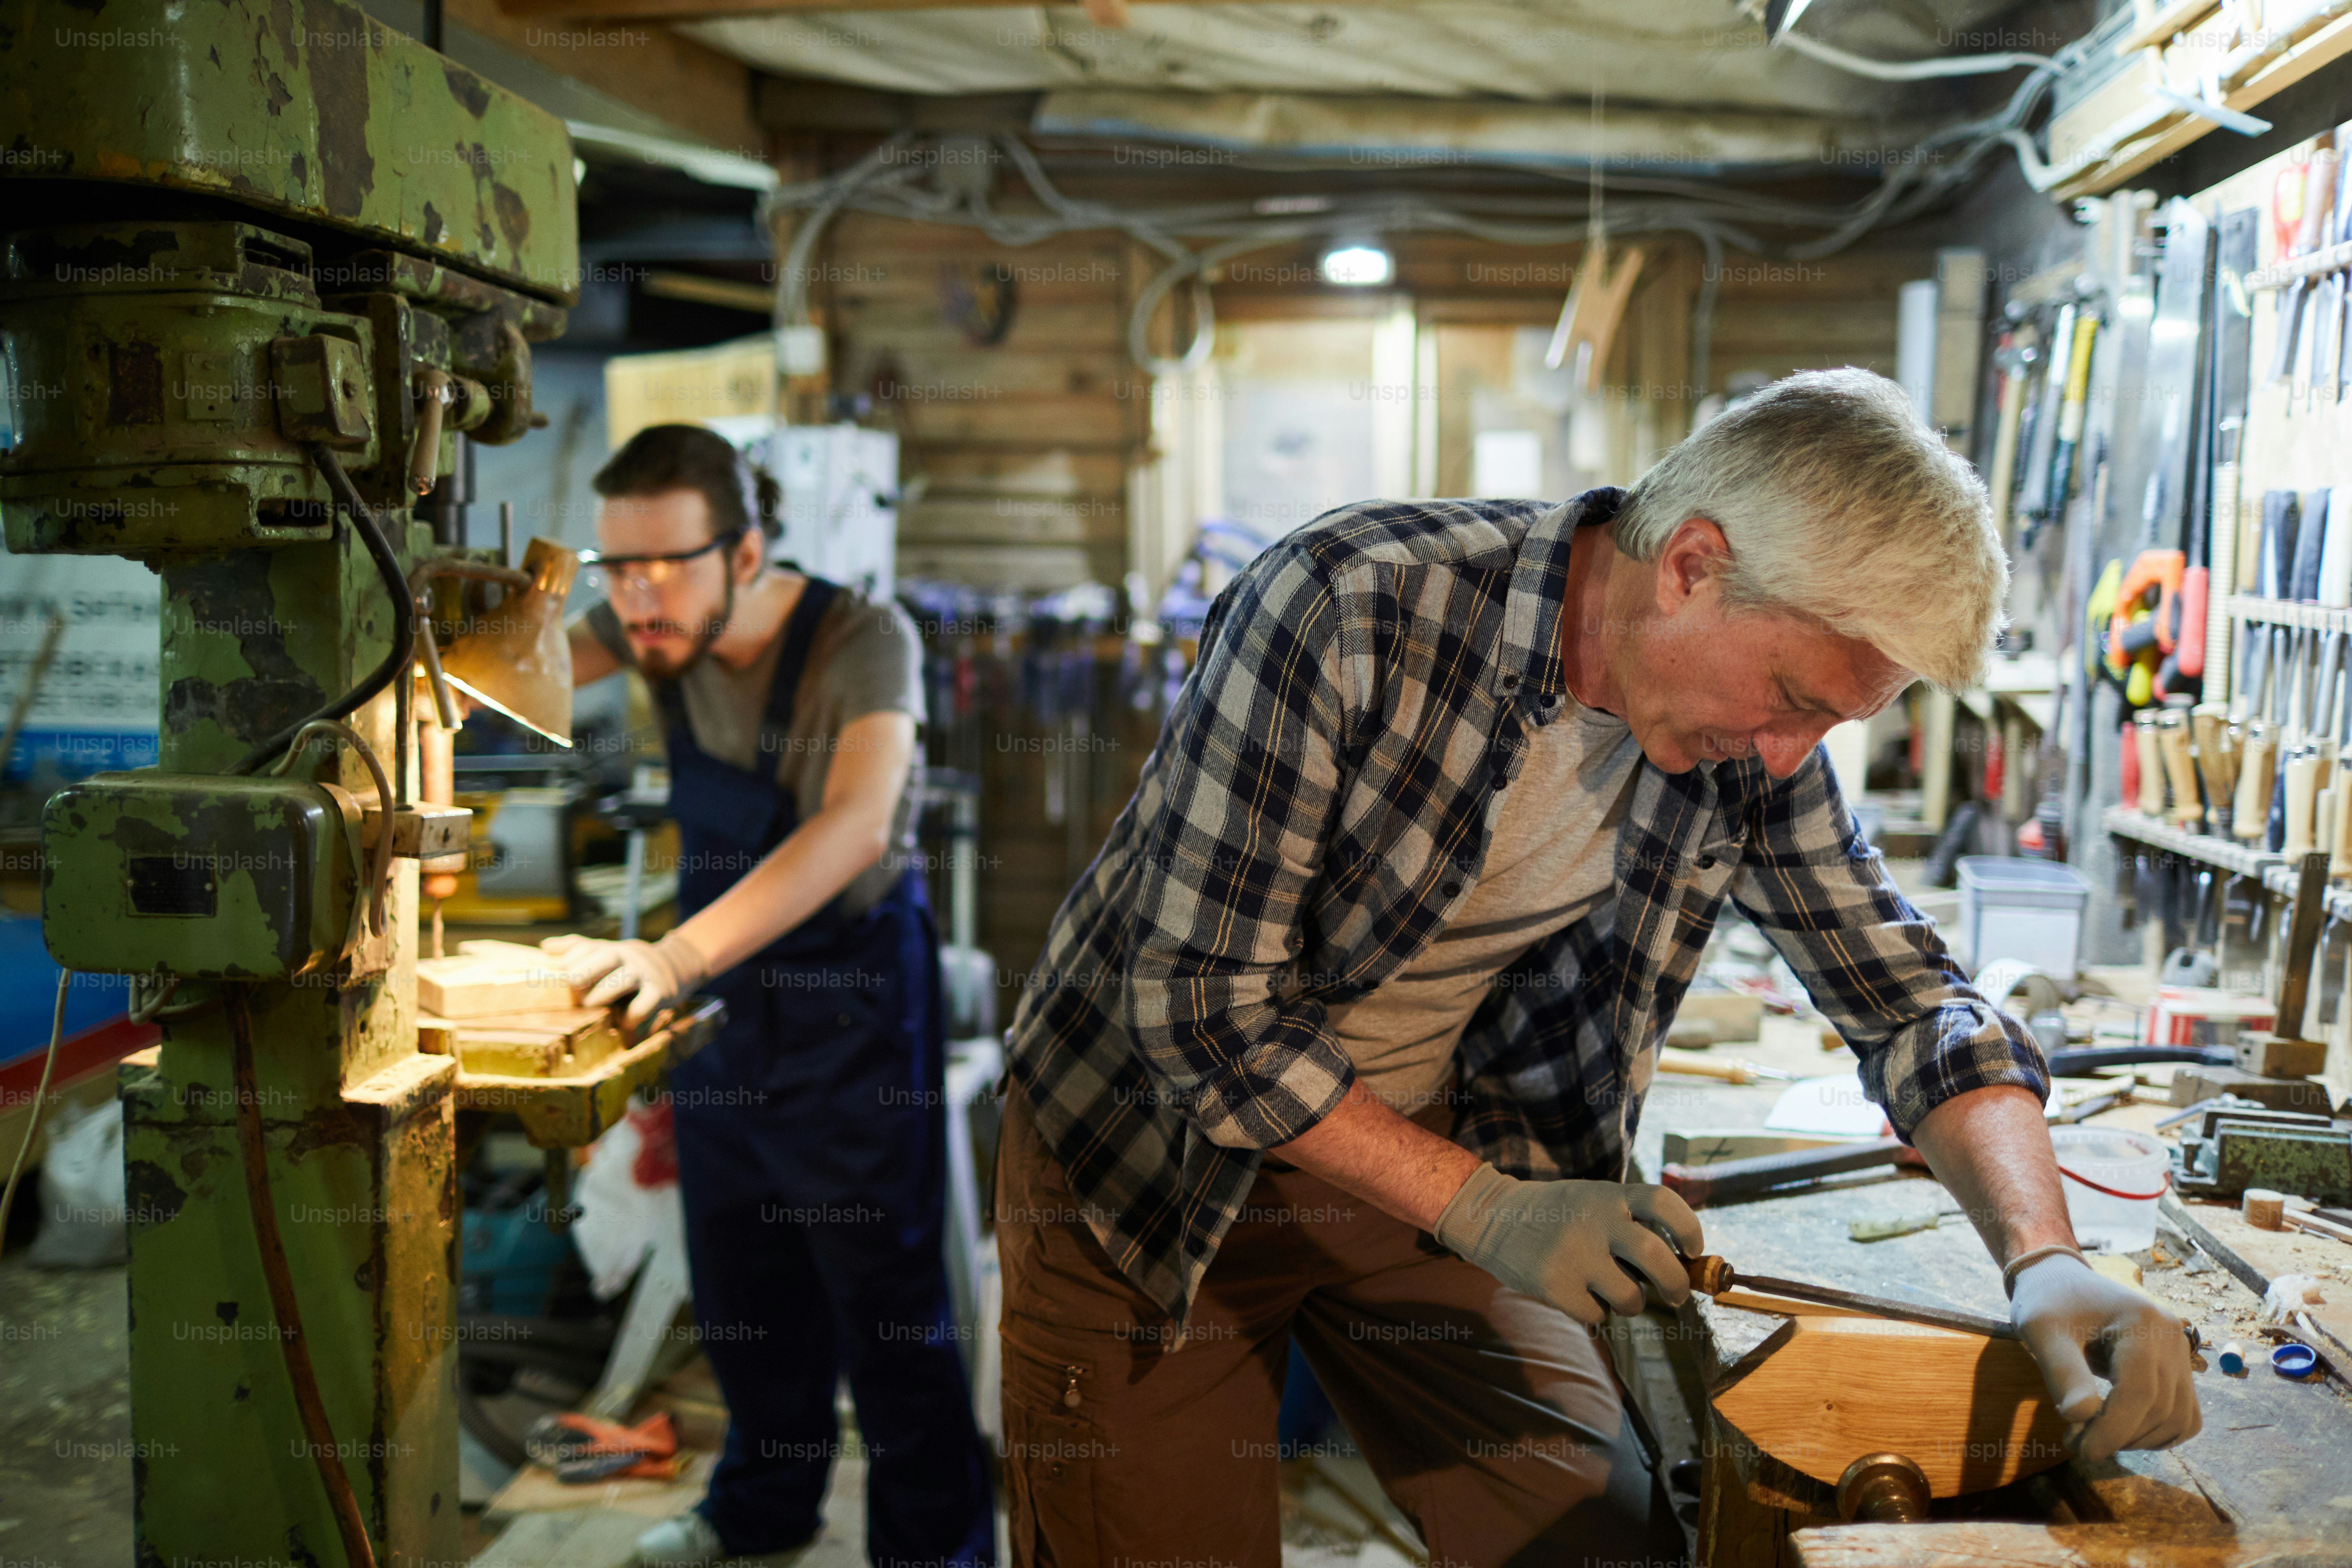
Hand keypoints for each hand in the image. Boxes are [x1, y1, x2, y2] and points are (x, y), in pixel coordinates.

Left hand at [541, 931, 706, 1029]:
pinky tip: (621, 1022)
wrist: (671, 966)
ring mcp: (644, 974)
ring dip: (603, 994)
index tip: (557, 975)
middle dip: (584, 974)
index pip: (586, 948)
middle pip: (607, 957)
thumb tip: (544, 946)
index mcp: (609, 949)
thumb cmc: (624, 965)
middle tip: (572, 990)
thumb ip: (575, 948)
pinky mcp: (660, 993)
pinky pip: (644, 1005)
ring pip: (625, 979)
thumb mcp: (603, 951)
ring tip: (591, 1006)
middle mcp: (627, 958)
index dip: (570, 961)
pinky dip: (630, 1017)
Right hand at [1435, 1165, 1703, 1325]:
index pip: (1663, 1203)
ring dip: (1633, 1302)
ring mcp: (1573, 1254)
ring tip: (1616, 1292)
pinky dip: (1596, 1311)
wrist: (1493, 1218)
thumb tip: (1684, 1266)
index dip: (1688, 1228)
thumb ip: (1631, 1222)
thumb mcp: (1593, 1200)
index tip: (1693, 1249)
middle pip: (1656, 1257)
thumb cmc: (1558, 1215)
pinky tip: (1578, 1293)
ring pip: (1631, 1297)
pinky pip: (1597, 1314)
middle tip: (1677, 1294)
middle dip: (1676, 1283)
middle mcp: (1594, 1220)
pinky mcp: (1554, 1285)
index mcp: (1608, 1195)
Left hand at [2009, 1252, 2200, 1461]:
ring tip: (2095, 1434)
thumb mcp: (2041, 1330)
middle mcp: (2172, 1335)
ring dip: (2139, 1438)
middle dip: (2120, 1436)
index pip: (2139, 1391)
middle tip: (2077, 1443)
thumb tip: (2080, 1418)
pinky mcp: (2178, 1366)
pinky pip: (2184, 1415)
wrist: (2061, 1279)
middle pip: (2160, 1408)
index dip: (2113, 1430)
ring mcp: (2179, 1351)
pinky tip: (2122, 1430)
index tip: (2081, 1451)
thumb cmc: (2047, 1301)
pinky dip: (2159, 1433)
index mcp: (2141, 1321)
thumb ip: (2062, 1373)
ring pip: (2178, 1418)